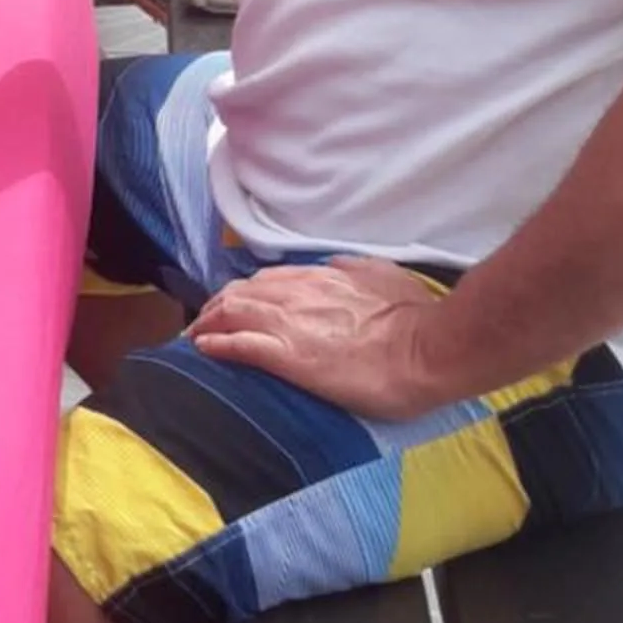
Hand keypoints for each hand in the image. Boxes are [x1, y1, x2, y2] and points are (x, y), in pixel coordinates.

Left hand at [189, 256, 451, 419]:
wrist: (427, 349)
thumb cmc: (413, 316)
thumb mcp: (382, 274)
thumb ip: (353, 269)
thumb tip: (335, 266)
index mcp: (319, 277)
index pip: (265, 279)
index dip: (244, 292)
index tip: (234, 304)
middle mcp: (296, 295)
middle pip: (239, 293)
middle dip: (217, 306)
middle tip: (205, 323)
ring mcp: (289, 324)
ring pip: (232, 313)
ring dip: (208, 323)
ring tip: (195, 336)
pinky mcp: (288, 357)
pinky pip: (239, 345)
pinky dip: (216, 344)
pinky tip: (202, 349)